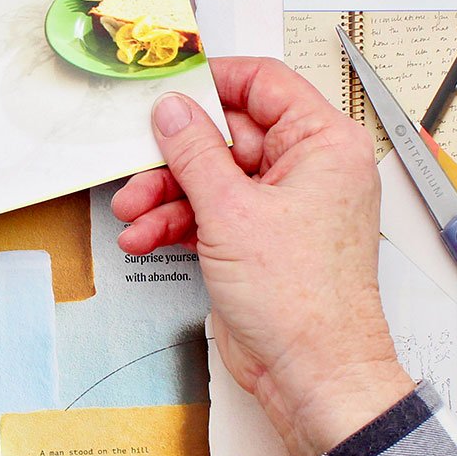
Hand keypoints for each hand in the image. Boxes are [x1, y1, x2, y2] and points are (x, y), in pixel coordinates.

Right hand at [113, 57, 412, 455]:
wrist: (311, 373)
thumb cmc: (304, 302)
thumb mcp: (232, 212)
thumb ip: (195, 153)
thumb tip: (172, 111)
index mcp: (323, 145)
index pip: (265, 84)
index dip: (213, 82)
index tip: (169, 87)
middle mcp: (308, 170)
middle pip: (228, 134)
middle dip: (176, 155)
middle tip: (138, 162)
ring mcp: (283, 207)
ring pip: (213, 177)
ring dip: (167, 194)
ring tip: (133, 213)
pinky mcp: (259, 240)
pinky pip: (212, 213)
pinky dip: (177, 222)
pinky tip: (146, 235)